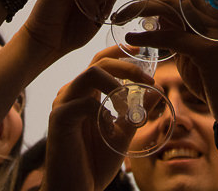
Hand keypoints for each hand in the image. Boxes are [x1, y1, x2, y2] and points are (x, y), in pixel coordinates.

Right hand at [44, 45, 152, 190]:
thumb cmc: (94, 164)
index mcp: (84, 95)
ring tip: (129, 105)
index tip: (142, 53)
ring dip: (116, 85)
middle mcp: (71, 94)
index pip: (100, 62)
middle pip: (98, 63)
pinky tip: (111, 127)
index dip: (120, 54)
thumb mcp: (122, 135)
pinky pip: (84, 103)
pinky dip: (104, 111)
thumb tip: (158, 92)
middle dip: (127, 67)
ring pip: (90, 75)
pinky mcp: (59, 120)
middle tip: (148, 81)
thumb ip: (137, 114)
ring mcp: (63, 105)